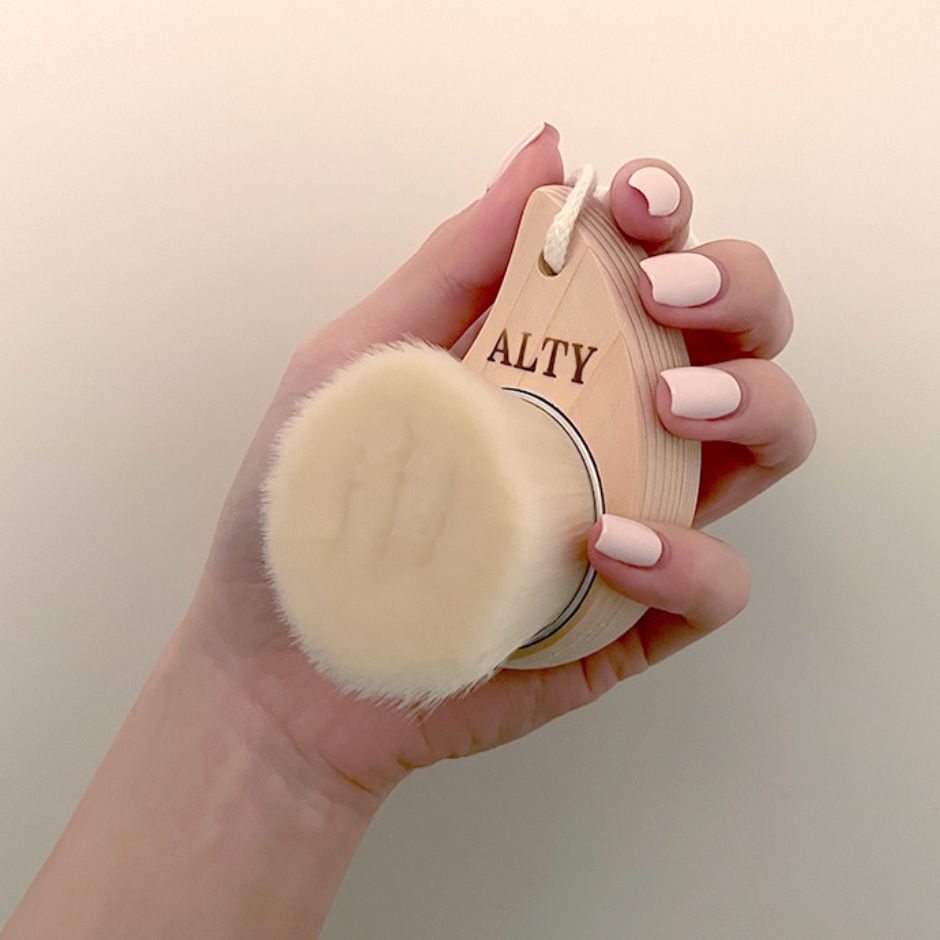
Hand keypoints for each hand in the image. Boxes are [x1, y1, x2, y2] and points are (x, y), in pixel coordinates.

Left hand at [186, 123, 814, 813]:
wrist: (280, 667)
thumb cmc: (307, 507)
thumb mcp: (361, 361)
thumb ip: (452, 263)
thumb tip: (547, 154)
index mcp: (552, 361)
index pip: (653, 269)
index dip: (672, 219)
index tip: (637, 208)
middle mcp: (608, 428)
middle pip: (739, 338)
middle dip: (738, 290)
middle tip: (667, 297)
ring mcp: (633, 518)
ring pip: (765, 443)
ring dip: (751, 403)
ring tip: (664, 404)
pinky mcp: (633, 615)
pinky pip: (719, 583)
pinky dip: (689, 559)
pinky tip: (606, 544)